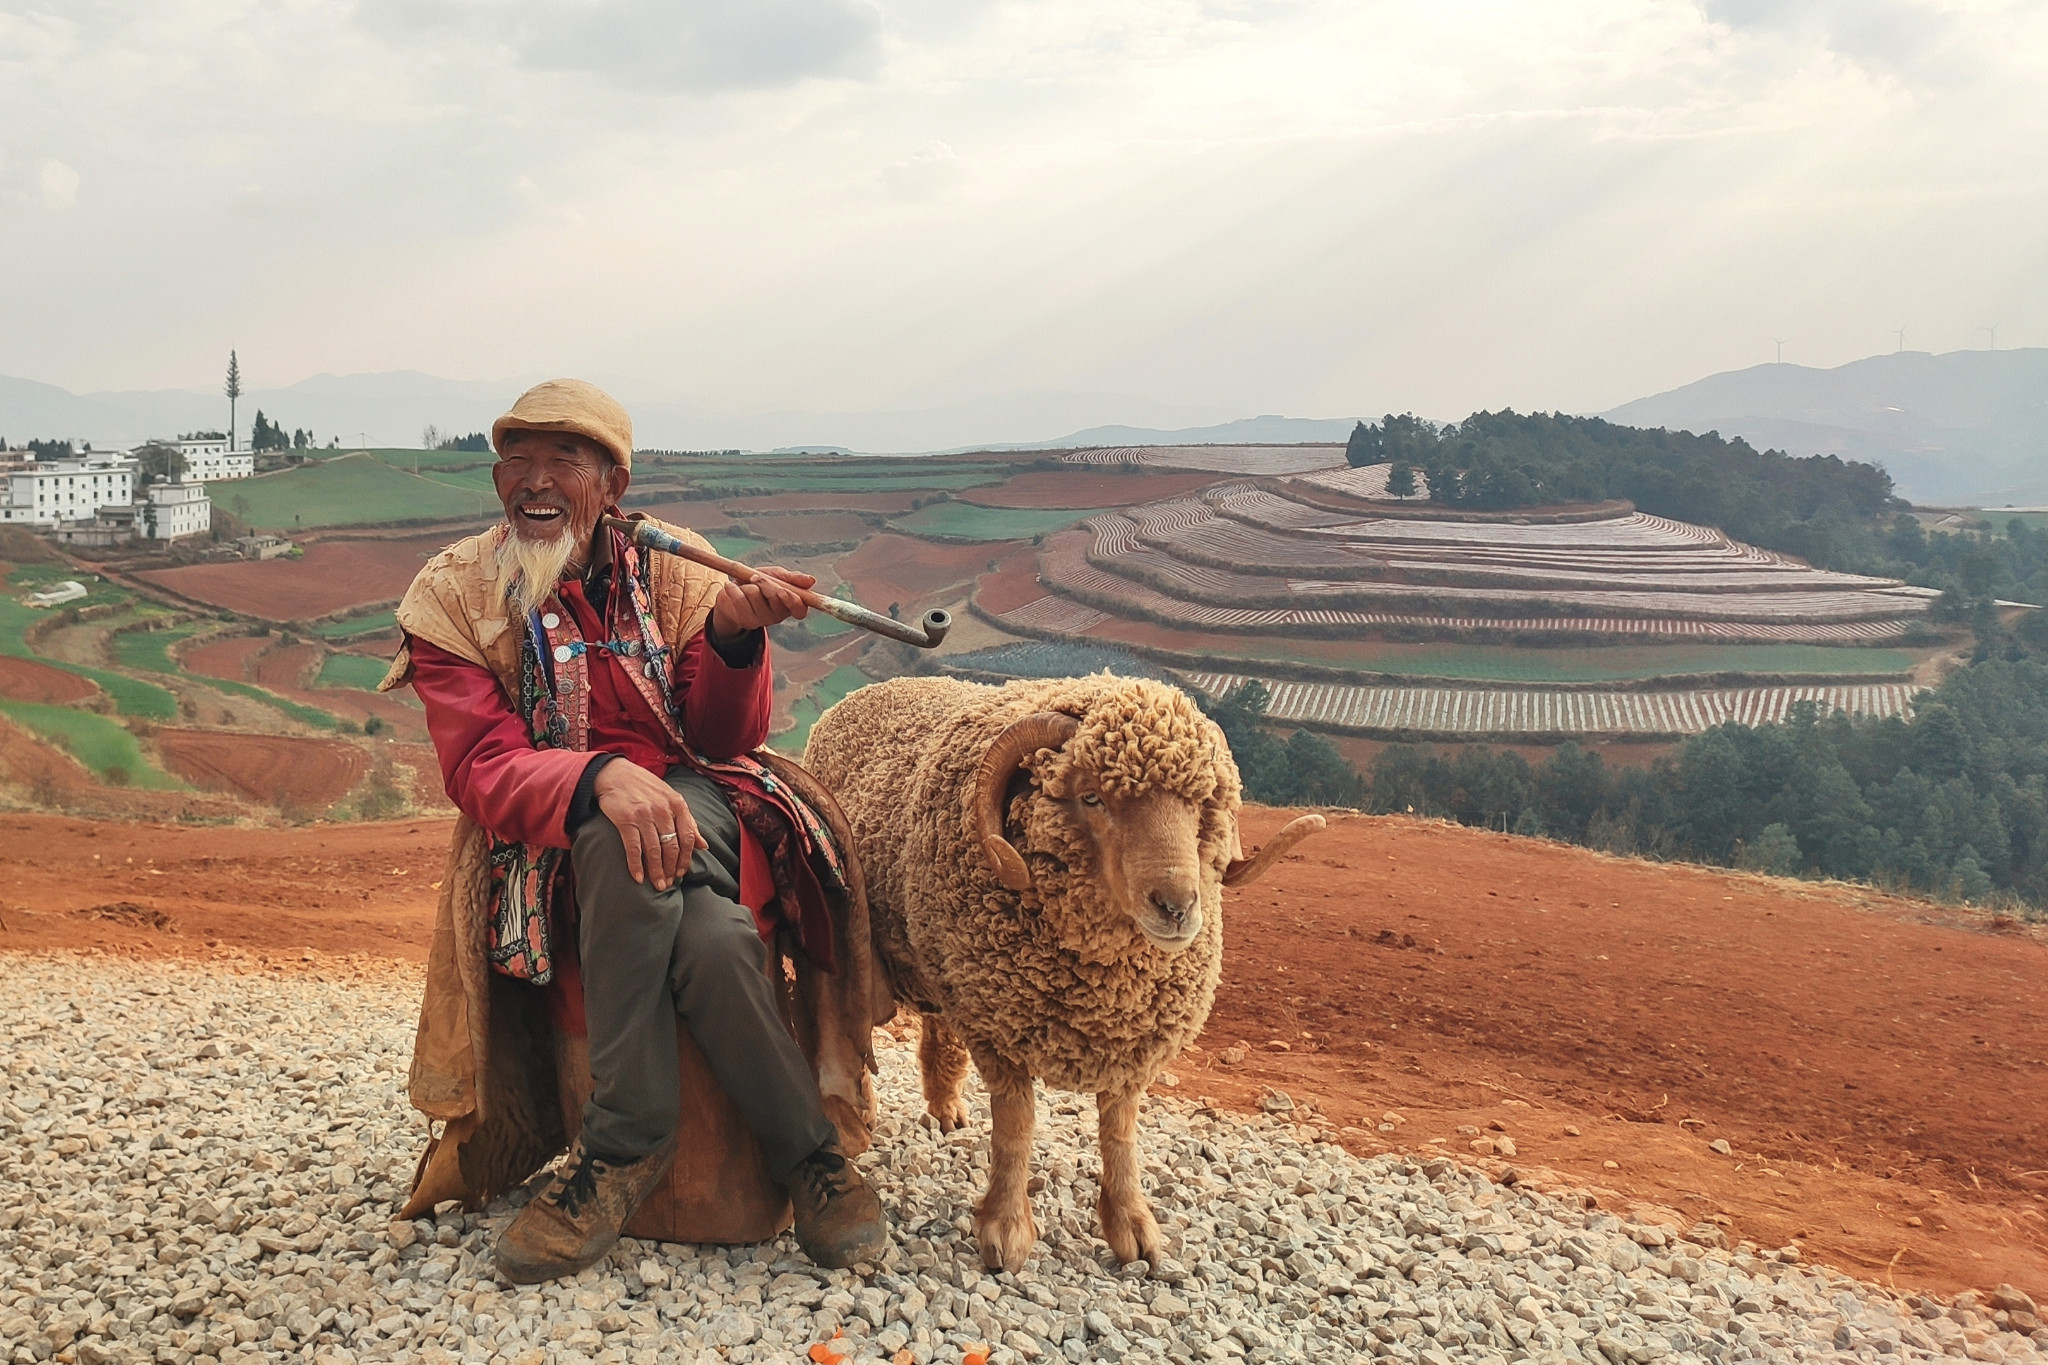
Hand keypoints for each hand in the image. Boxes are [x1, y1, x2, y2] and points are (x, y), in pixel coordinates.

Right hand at [594, 761, 704, 890]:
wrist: (615, 774)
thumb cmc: (645, 787)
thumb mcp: (671, 798)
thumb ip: (688, 821)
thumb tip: (703, 845)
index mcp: (677, 804)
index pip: (687, 837)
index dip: (685, 858)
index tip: (681, 873)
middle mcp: (662, 810)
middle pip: (671, 846)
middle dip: (671, 868)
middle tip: (668, 883)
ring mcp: (644, 815)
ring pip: (654, 850)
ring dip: (656, 871)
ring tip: (658, 885)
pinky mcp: (626, 820)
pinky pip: (633, 848)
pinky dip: (636, 865)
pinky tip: (639, 878)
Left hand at [711, 565, 814, 639]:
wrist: (733, 590)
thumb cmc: (759, 581)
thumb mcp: (776, 575)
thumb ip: (792, 578)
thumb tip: (812, 580)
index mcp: (791, 604)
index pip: (800, 610)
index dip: (793, 601)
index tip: (783, 590)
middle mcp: (779, 615)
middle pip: (777, 600)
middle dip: (766, 584)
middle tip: (755, 577)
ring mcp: (763, 621)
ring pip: (756, 595)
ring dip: (749, 585)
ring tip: (746, 585)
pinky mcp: (747, 621)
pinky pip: (740, 600)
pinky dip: (733, 589)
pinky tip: (730, 587)